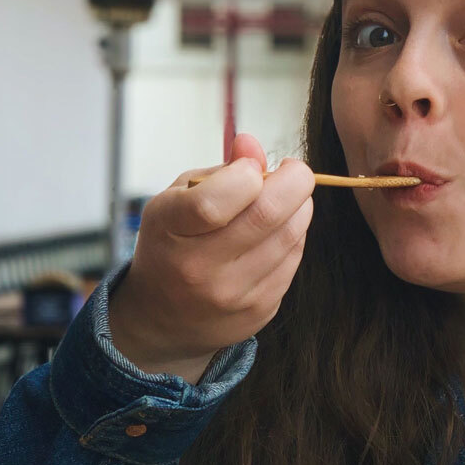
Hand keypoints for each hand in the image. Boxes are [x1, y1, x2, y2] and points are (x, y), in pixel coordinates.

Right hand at [108, 133, 314, 382]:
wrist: (165, 319)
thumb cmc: (173, 245)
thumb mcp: (177, 200)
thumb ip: (218, 172)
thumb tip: (252, 145)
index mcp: (169, 230)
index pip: (214, 201)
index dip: (246, 174)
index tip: (252, 167)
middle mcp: (199, 268)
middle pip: (266, 215)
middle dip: (294, 182)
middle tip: (295, 171)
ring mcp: (232, 295)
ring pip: (289, 237)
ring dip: (299, 208)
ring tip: (288, 199)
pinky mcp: (260, 311)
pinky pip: (292, 261)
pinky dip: (294, 237)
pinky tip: (280, 231)